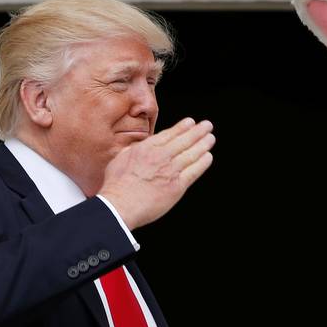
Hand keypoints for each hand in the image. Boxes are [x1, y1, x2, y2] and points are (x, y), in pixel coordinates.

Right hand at [99, 118, 214, 228]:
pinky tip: (208, 157)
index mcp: (146, 148)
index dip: (182, 127)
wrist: (120, 204)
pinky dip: (202, 163)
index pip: (169, 134)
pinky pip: (194, 171)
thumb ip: (132, 150)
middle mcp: (161, 156)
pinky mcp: (177, 186)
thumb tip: (137, 146)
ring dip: (203, 144)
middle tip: (207, 125)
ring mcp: (170, 171)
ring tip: (210, 138)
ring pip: (191, 154)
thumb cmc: (116, 186)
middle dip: (198, 131)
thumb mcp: (120, 159)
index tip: (190, 122)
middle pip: (184, 140)